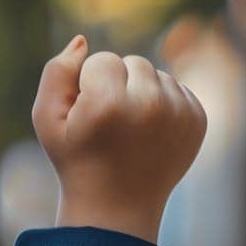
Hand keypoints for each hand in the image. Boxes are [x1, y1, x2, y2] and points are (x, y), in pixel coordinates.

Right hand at [31, 36, 205, 243]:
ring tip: (129, 127)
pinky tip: (148, 131)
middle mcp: (150, 105)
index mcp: (109, 104)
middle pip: (133, 61)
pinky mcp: (198, 119)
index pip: (102, 59)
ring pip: (156, 73)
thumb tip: (83, 40)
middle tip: (109, 122)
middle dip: (117, 83)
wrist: (116, 204)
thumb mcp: (46, 118)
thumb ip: (56, 72)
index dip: (88, 84)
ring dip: (140, 91)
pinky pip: (176, 88)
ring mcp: (179, 113)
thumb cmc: (75, 158)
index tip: (88, 115)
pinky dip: (162, 103)